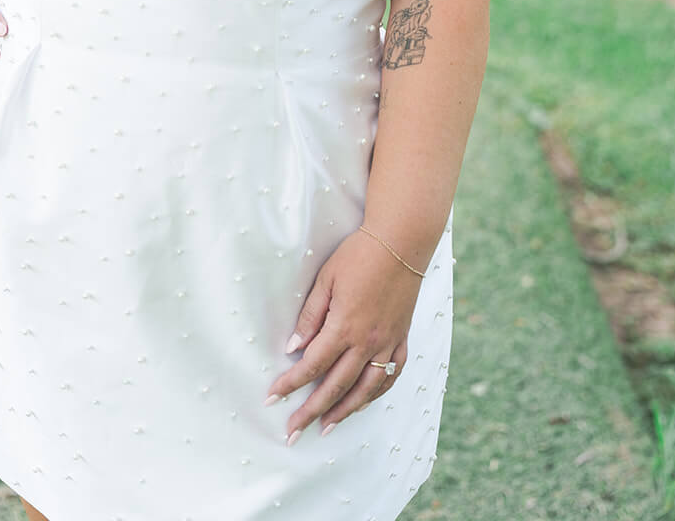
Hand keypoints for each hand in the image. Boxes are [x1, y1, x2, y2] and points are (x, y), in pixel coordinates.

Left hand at [264, 228, 421, 441]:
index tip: (273, 399)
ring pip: (364, 389)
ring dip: (343, 412)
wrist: (401, 242)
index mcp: (344, 326)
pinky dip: (375, 394)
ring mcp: (387, 343)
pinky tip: (363, 402)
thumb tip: (293, 348)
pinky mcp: (401, 339)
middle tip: (293, 432)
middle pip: (335, 386)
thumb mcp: (326, 279)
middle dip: (311, 412)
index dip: (290, 384)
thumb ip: (310, 315)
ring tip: (325, 428)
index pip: (311, 365)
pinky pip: (390, 376)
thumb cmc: (359, 255)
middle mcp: (366, 342)